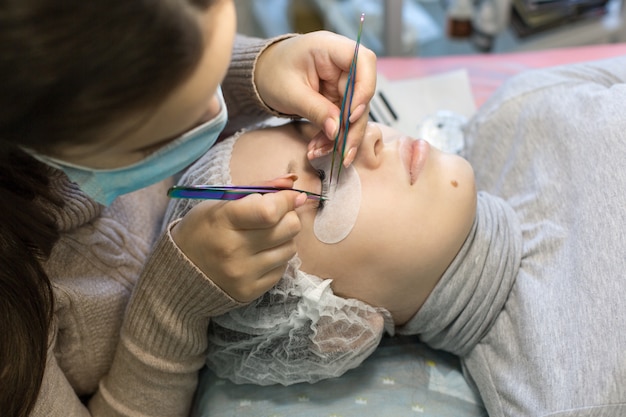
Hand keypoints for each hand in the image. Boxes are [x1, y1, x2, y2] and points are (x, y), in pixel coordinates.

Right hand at [171, 175, 306, 302]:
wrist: (180, 272)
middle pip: (288, 228)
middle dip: (288, 216)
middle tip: (276, 216)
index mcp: (224, 221)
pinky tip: (260, 254)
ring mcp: (243, 273)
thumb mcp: (221, 202)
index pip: (270, 211)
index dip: (287, 200)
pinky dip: (276, 257)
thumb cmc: (203, 230)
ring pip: (290, 248)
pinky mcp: (250, 291)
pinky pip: (282, 268)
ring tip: (265, 236)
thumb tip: (292, 183)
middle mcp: (234, 250)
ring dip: (284, 238)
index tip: (292, 196)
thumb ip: (258, 189)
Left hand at [254, 31, 376, 166]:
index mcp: (330, 47)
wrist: (262, 75)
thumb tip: (337, 131)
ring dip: (341, 137)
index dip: (365, 88)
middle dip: (353, 126)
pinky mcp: (338, 99)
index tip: (352, 116)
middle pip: (362, 95)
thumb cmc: (273, 73)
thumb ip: (315, 109)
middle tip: (344, 152)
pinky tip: (317, 148)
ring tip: (322, 153)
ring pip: (354, 113)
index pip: (363, 61)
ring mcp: (341, 83)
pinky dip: (331, 137)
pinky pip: (342, 120)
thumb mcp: (290, 92)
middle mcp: (341, 64)